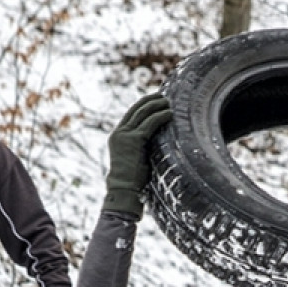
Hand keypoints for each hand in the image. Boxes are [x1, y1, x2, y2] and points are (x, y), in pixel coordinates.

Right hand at [102, 93, 172, 219]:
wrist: (124, 190)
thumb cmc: (133, 180)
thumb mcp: (136, 157)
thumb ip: (141, 145)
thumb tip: (157, 138)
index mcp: (117, 136)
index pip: (130, 115)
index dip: (143, 105)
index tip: (154, 100)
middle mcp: (119, 133)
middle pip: (136, 110)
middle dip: (150, 101)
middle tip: (163, 96)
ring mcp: (125, 135)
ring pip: (143, 114)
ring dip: (157, 106)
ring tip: (168, 103)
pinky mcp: (134, 140)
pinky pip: (150, 123)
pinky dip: (160, 117)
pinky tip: (169, 114)